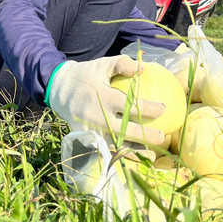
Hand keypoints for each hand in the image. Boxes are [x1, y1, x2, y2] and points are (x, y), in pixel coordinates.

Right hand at [48, 55, 165, 145]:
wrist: (58, 89)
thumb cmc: (86, 75)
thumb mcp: (102, 65)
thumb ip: (122, 64)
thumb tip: (143, 69)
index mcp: (103, 97)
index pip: (130, 106)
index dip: (149, 109)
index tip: (163, 109)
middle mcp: (97, 116)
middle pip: (125, 130)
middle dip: (145, 136)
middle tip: (162, 137)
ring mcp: (90, 130)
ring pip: (116, 144)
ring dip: (135, 151)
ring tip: (152, 155)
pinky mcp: (85, 138)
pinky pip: (105, 148)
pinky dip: (120, 154)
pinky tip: (134, 157)